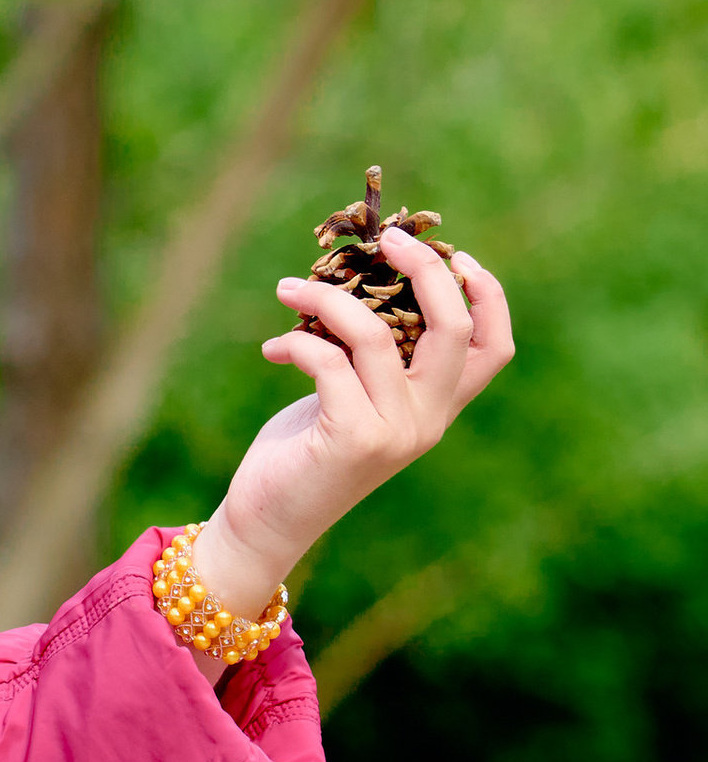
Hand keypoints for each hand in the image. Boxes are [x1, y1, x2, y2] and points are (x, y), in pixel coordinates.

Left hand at [188, 226, 513, 629]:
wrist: (267, 521)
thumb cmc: (304, 449)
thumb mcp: (350, 395)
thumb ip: (371, 355)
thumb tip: (358, 278)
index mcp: (438, 407)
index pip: (495, 348)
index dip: (488, 296)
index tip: (457, 255)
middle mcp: (428, 420)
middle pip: (454, 328)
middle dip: (424, 270)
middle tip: (383, 240)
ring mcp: (395, 432)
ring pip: (374, 335)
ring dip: (325, 299)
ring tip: (289, 288)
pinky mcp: (354, 439)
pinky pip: (329, 361)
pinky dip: (297, 341)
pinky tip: (273, 349)